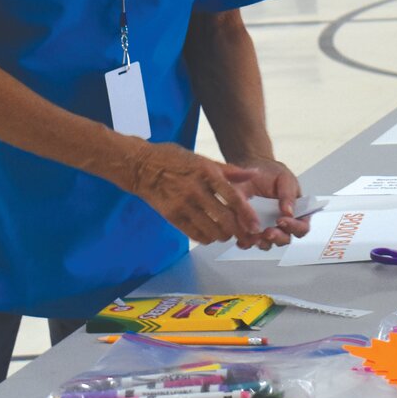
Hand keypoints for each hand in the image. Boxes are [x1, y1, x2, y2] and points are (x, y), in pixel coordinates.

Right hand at [124, 141, 262, 244]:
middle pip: (225, 218)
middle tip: (246, 235)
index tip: (255, 225)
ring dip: (223, 236)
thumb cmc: (173, 159)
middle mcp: (195, 189)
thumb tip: (253, 173)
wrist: (141, 167)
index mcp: (206, 172)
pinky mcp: (171, 216)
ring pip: (211, 230)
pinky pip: (194, 234)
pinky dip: (206, 238)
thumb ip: (229, 170)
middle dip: (239, 231)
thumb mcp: (202, 159)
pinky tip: (210, 235)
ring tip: (227, 234)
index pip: (233, 198)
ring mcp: (182, 204)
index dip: (247, 214)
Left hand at [222, 157, 309, 250]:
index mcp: (296, 212)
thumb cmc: (270, 173)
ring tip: (254, 236)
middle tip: (268, 232)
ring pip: (267, 243)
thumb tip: (289, 211)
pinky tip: (242, 238)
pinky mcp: (249, 228)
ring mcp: (265, 227)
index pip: (302, 227)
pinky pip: (248, 241)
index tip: (282, 220)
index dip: (294, 227)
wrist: (250, 167)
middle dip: (277, 237)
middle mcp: (281, 223)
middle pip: (285, 239)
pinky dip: (245, 241)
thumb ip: (288, 194)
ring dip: (262, 242)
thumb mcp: (284, 178)